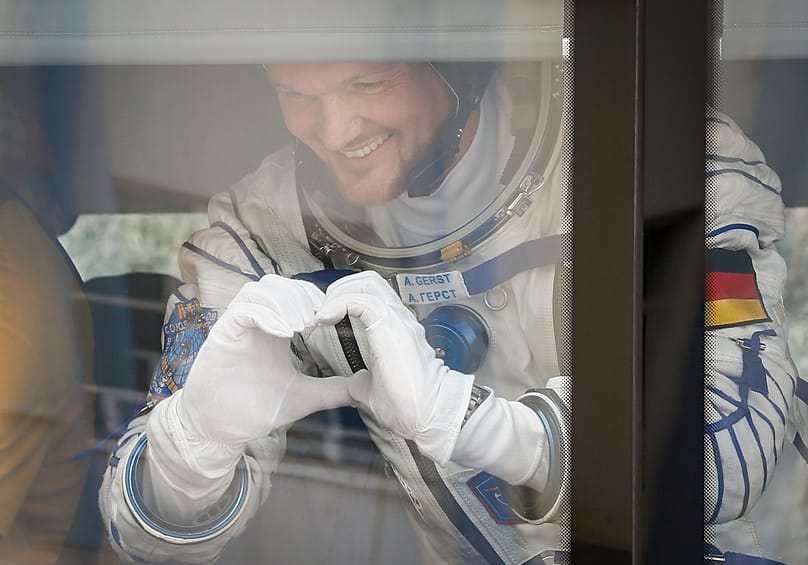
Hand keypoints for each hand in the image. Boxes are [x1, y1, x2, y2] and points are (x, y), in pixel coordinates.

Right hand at [178, 274, 351, 445]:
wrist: (221, 430)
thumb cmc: (256, 410)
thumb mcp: (303, 396)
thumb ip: (331, 389)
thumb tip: (361, 389)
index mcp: (275, 329)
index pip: (294, 293)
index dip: (314, 297)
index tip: (332, 316)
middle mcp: (256, 323)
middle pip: (278, 284)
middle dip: (301, 295)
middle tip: (317, 318)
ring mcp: (238, 327)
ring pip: (259, 290)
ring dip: (284, 301)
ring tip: (301, 326)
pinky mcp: (222, 335)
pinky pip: (243, 310)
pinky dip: (266, 315)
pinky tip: (283, 334)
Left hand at [316, 271, 473, 465]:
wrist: (425, 415)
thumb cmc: (405, 404)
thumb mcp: (373, 387)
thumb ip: (363, 378)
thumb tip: (354, 382)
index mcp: (396, 328)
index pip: (371, 293)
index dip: (345, 297)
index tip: (324, 318)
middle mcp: (399, 317)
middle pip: (369, 280)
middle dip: (340, 289)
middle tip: (322, 312)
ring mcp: (397, 319)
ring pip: (366, 283)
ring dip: (338, 294)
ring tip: (322, 315)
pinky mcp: (390, 326)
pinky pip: (360, 301)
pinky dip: (338, 305)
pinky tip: (324, 320)